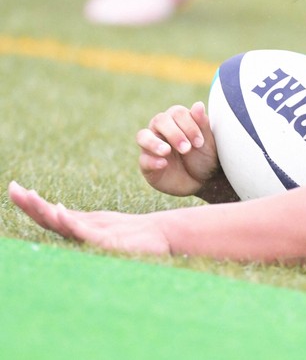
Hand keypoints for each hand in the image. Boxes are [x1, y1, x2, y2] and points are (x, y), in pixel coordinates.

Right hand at [8, 181, 169, 255]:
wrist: (165, 236)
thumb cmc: (136, 232)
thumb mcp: (104, 221)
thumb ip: (80, 219)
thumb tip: (55, 207)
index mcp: (82, 227)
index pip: (51, 215)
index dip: (32, 205)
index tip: (15, 189)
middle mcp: (85, 233)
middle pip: (51, 219)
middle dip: (30, 206)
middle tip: (12, 189)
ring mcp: (95, 237)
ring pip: (63, 224)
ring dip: (44, 211)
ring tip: (28, 196)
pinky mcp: (109, 241)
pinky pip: (85, 231)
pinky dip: (70, 222)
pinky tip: (59, 210)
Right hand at [137, 101, 221, 196]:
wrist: (203, 181)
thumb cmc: (204, 157)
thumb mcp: (207, 142)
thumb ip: (202, 124)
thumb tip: (198, 104)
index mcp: (177, 120)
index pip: (177, 112)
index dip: (189, 125)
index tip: (200, 142)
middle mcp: (161, 130)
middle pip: (159, 120)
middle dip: (174, 134)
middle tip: (187, 149)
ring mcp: (151, 147)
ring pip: (143, 136)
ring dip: (154, 143)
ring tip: (167, 151)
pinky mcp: (147, 164)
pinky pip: (143, 159)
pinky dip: (152, 160)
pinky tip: (163, 164)